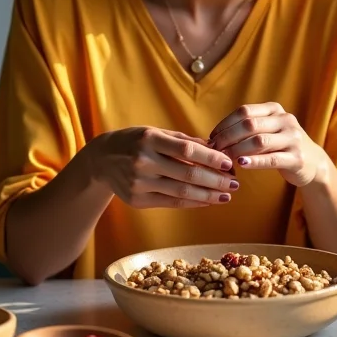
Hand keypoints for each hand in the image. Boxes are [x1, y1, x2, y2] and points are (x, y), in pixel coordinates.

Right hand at [92, 127, 238, 208]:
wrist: (101, 159)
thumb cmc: (135, 141)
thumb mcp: (156, 133)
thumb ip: (184, 141)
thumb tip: (216, 147)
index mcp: (149, 139)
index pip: (187, 150)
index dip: (211, 158)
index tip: (230, 163)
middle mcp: (143, 161)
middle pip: (187, 175)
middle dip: (216, 181)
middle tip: (235, 183)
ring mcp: (138, 183)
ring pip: (181, 192)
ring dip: (208, 195)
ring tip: (226, 195)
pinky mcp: (136, 200)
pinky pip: (171, 203)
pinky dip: (192, 203)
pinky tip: (207, 201)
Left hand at [209, 103, 327, 187]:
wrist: (312, 162)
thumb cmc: (281, 145)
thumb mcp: (268, 130)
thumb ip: (247, 129)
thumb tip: (215, 136)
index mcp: (275, 109)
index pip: (245, 111)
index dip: (225, 123)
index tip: (212, 136)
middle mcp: (286, 120)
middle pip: (250, 125)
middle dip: (228, 137)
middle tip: (214, 148)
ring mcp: (293, 138)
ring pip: (259, 141)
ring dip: (237, 149)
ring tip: (224, 158)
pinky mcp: (297, 158)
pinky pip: (271, 159)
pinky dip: (254, 161)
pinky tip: (241, 164)